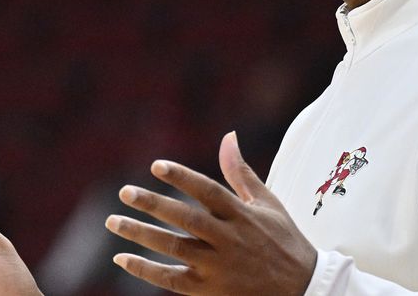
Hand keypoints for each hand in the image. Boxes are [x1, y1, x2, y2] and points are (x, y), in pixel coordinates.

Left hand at [106, 131, 316, 294]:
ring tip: (114, 221)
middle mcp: (229, 239)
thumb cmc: (284, 241)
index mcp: (242, 215)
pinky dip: (146, 270)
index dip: (182, 177)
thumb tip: (227, 137)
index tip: (156, 166)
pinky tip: (123, 257)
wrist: (303, 290)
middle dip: (153, 204)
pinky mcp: (210, 290)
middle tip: (124, 192)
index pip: (208, 191)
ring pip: (174, 248)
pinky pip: (172, 279)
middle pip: (186, 218)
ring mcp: (218, 267)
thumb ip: (241, 172)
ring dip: (141, 234)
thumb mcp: (268, 203)